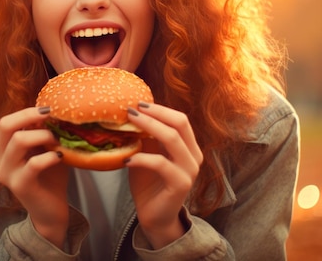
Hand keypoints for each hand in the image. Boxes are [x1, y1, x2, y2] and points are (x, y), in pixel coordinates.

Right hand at [0, 107, 68, 247]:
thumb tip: (54, 108)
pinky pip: (33, 163)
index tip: (49, 109)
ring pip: (19, 140)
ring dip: (43, 135)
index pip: (5, 122)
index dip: (26, 112)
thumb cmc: (50, 175)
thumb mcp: (46, 148)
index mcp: (2, 150)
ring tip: (58, 141)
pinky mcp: (20, 186)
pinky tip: (60, 156)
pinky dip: (50, 156)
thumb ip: (44, 131)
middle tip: (52, 115)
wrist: (51, 210)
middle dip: (30, 115)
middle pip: (6, 126)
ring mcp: (7, 174)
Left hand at [125, 102, 202, 248]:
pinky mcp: (180, 184)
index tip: (138, 103)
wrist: (154, 217)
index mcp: (189, 147)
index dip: (160, 108)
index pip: (180, 118)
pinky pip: (161, 163)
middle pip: (180, 123)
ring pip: (172, 139)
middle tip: (132, 109)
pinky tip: (126, 159)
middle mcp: (194, 156)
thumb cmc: (149, 183)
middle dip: (155, 113)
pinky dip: (141, 158)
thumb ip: (145, 136)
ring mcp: (189, 170)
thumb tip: (129, 112)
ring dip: (148, 127)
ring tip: (128, 123)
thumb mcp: (147, 153)